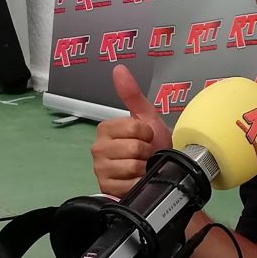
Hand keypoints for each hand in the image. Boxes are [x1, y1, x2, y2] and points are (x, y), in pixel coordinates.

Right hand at [91, 64, 171, 195]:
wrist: (158, 173)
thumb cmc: (152, 145)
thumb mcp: (146, 117)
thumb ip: (132, 94)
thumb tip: (119, 68)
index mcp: (105, 129)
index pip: (134, 128)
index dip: (148, 134)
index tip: (147, 138)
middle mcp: (98, 148)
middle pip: (134, 147)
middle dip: (146, 152)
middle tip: (145, 155)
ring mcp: (100, 170)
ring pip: (132, 166)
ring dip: (144, 168)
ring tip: (142, 167)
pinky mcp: (105, 189)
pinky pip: (129, 184)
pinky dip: (138, 183)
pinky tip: (136, 181)